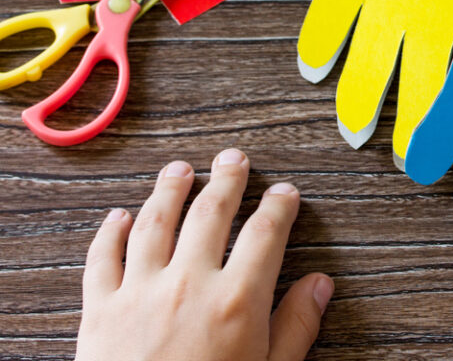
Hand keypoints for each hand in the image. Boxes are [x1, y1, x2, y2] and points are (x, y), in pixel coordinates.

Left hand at [75, 149, 332, 360]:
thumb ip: (296, 327)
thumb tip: (319, 286)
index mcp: (236, 300)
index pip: (265, 233)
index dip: (278, 206)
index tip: (285, 193)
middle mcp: (188, 284)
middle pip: (211, 213)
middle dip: (226, 180)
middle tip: (233, 159)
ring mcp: (140, 292)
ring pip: (155, 223)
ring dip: (169, 190)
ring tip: (180, 170)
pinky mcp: (99, 310)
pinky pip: (102, 259)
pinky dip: (108, 232)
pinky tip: (116, 216)